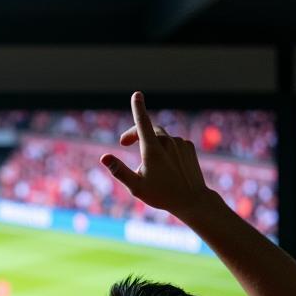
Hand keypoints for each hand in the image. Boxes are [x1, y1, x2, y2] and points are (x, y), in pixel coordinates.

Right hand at [100, 92, 209, 219]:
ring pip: (160, 138)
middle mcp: (167, 142)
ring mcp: (179, 143)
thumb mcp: (135, 186)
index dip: (138, 108)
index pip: (142, 123)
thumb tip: (104, 157)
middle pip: (148, 129)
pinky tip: (164, 166)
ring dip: (150, 145)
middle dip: (135, 133)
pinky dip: (164, 149)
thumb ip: (118, 170)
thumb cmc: (160, 195)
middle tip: (123, 143)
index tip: (136, 95)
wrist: (192, 199)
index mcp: (152, 149)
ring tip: (147, 165)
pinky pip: (172, 143)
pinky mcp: (188, 147)